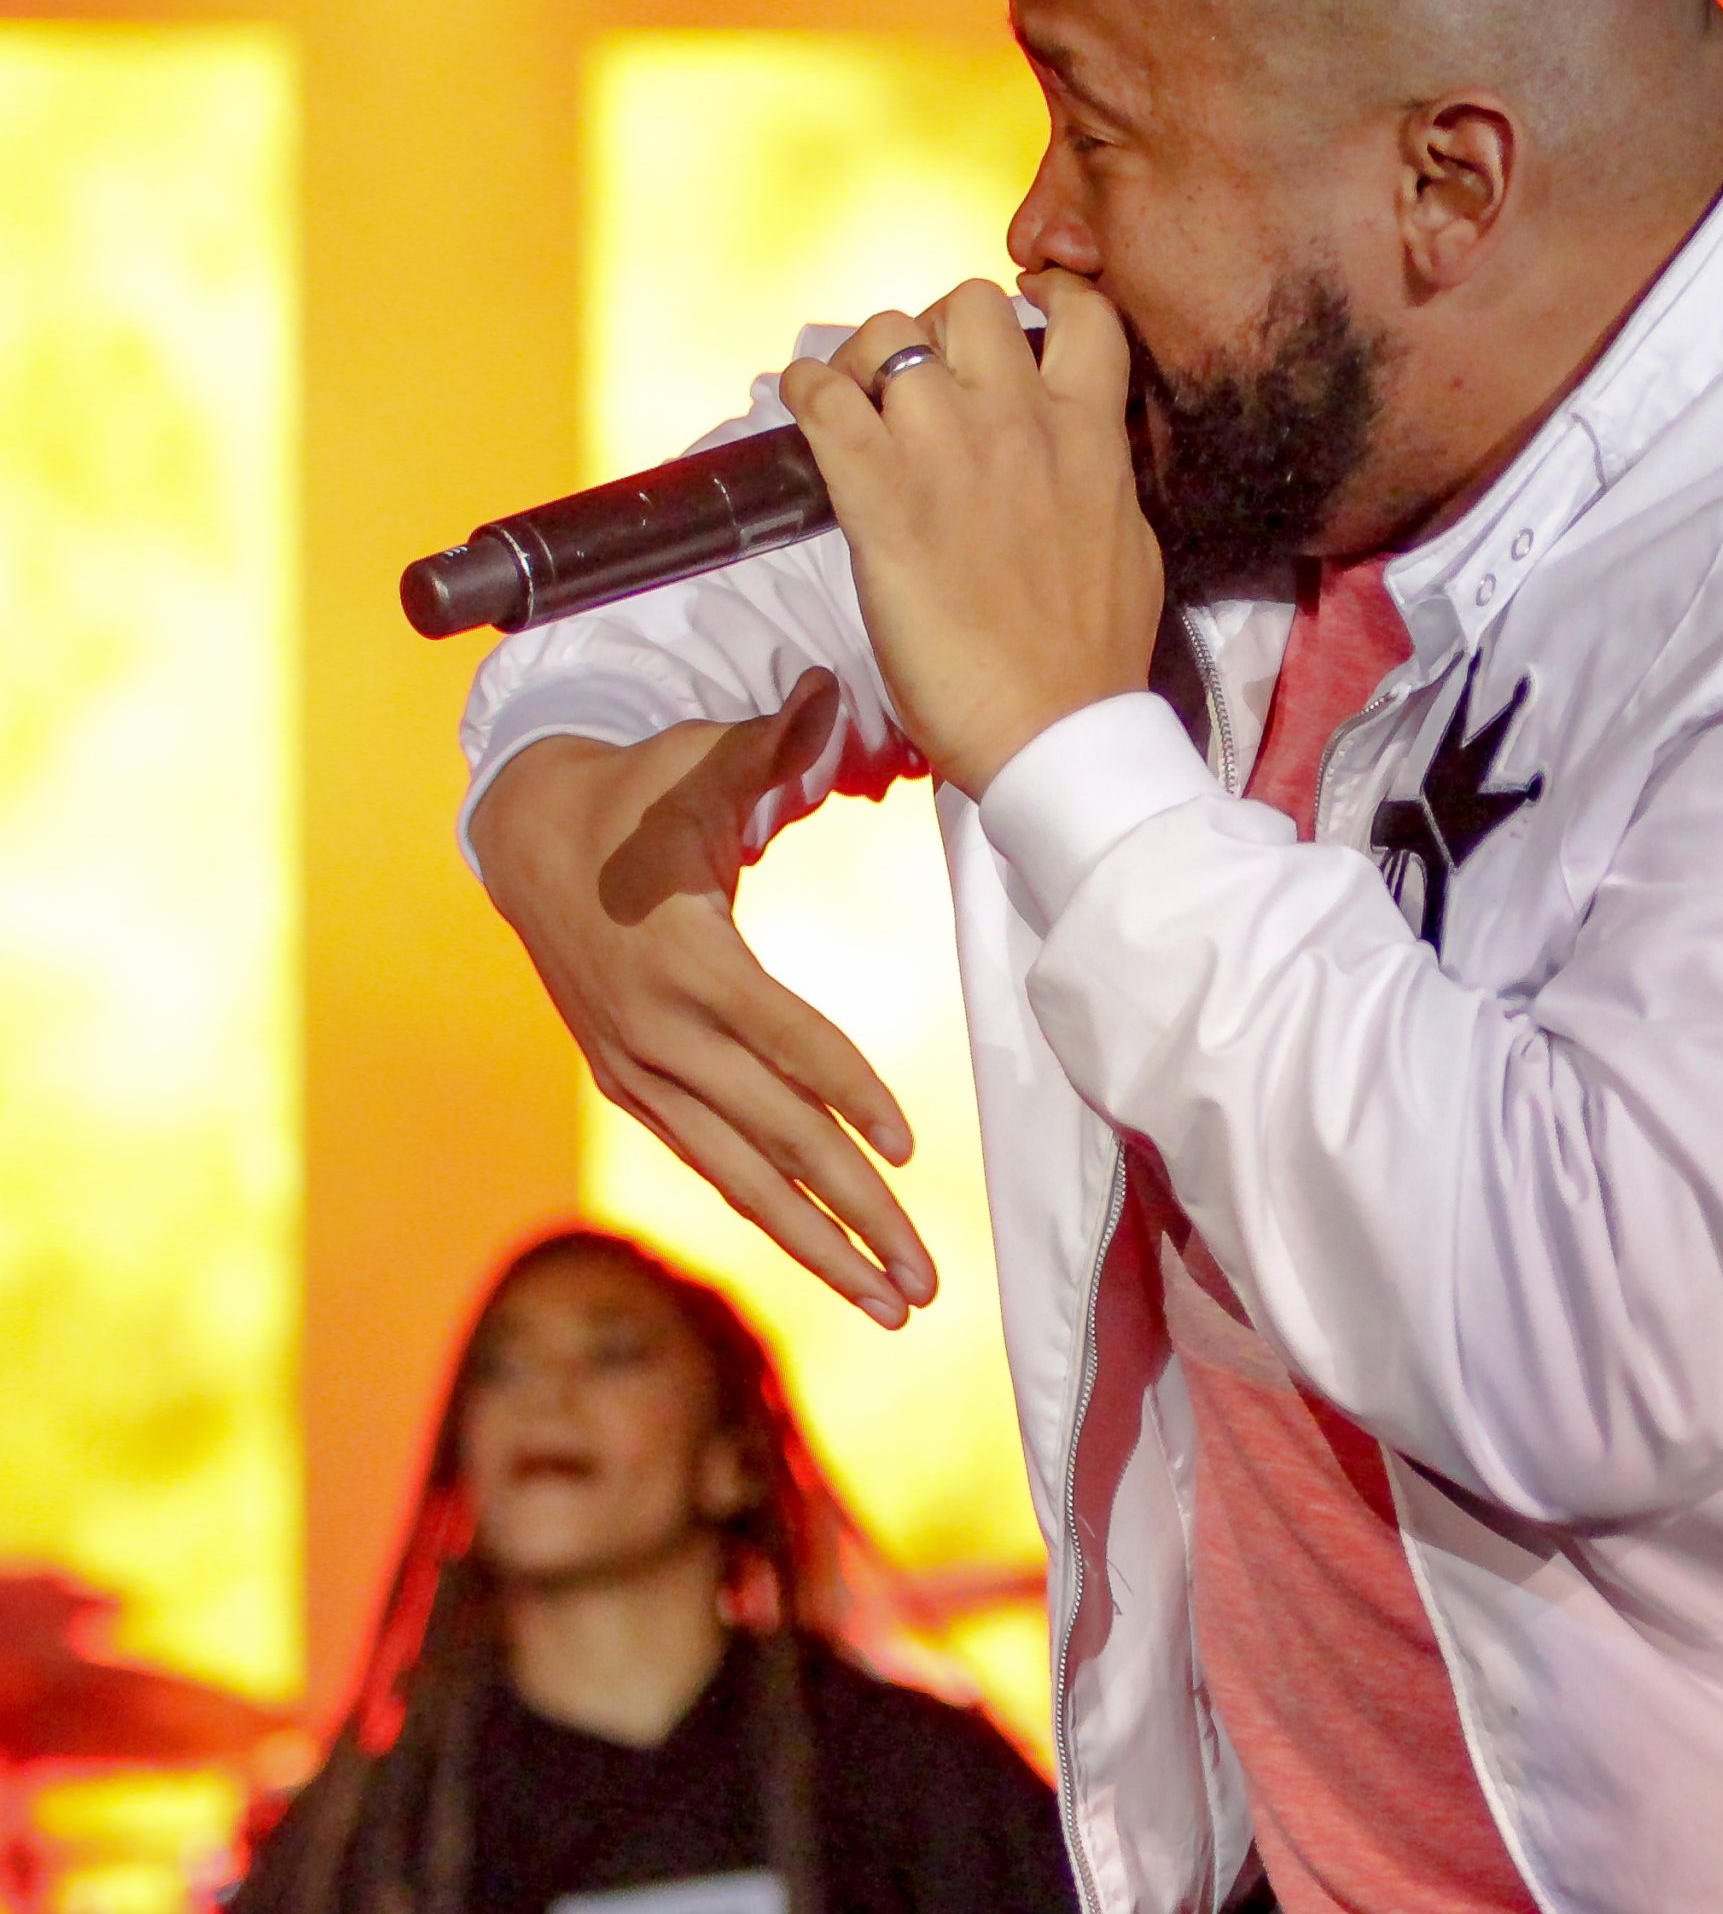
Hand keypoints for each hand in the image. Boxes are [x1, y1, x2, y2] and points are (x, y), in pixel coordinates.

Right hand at [472, 669, 933, 1324]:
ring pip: (740, 1176)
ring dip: (820, 1244)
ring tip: (897, 1302)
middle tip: (927, 1281)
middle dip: (854, 1212)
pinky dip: (768, 1216)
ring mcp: (640, 1071)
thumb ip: (772, 739)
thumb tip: (827, 688)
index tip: (908, 1151)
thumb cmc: (639, 790)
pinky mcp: (632, 1088)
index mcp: (686, 956)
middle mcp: (658, 1034)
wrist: (527, 838)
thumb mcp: (699, 760)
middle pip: (774, 1135)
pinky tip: (827, 1260)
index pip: (785, 1039)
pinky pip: (710, 1165)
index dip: (848, 1092)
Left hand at [777, 272, 1163, 798]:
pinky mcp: (880, 499)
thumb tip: (1084, 456)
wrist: (1053, 730)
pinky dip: (804, 392)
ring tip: (857, 408)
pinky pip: (821, 398)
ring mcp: (948, 453)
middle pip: (968, 305)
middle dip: (938, 333)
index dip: (1042, 299)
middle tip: (919, 387)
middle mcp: (1020, 422)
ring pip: (887, 338)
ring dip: (865, 365)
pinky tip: (805, 412)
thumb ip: (1100, 478)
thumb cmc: (1095, 658)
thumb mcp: (1129, 545)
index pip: (1080, 313)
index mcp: (1090, 434)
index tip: (1017, 319)